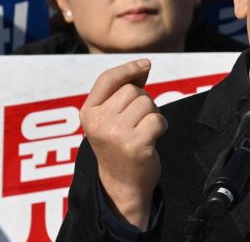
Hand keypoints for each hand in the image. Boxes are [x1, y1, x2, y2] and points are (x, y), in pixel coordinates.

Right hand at [80, 59, 167, 229]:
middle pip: (133, 90)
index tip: (146, 64)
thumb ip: (121, 92)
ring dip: (152, 114)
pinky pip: (158, 119)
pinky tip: (152, 139)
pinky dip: (161, 126)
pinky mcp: (135, 144)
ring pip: (147, 102)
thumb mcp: (110, 118)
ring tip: (143, 131)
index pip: (108, 79)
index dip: (128, 68)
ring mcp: (115, 134)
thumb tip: (143, 66)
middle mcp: (98, 122)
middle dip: (143, 101)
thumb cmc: (120, 145)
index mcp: (88, 113)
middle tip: (138, 123)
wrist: (122, 184)